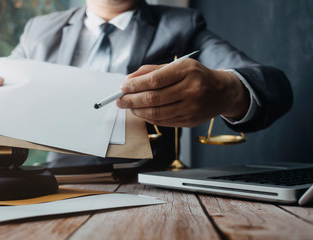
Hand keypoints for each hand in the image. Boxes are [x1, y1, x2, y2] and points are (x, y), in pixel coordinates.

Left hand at [116, 59, 248, 127]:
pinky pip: (163, 122)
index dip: (135, 86)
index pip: (154, 80)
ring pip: (156, 113)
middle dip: (131, 100)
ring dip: (137, 111)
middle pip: (153, 99)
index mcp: (187, 71)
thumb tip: (129, 80)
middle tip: (119, 100)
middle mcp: (191, 90)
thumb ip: (152, 71)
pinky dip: (148, 118)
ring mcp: (191, 108)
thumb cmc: (195, 76)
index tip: (122, 87)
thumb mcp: (177, 66)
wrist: (222, 92)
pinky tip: (141, 113)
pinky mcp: (190, 121)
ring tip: (128, 107)